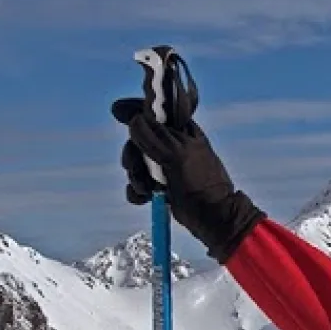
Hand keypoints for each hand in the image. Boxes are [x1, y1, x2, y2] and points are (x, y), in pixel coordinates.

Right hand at [111, 97, 264, 261]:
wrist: (213, 218)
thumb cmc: (200, 185)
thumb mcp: (176, 156)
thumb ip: (155, 136)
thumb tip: (135, 120)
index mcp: (182, 133)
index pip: (155, 112)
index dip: (135, 110)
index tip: (117, 111)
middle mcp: (173, 147)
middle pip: (138, 140)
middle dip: (132, 154)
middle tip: (134, 168)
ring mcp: (166, 167)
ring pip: (137, 163)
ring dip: (135, 177)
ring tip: (146, 189)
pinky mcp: (162, 187)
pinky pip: (139, 183)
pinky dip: (137, 191)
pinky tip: (144, 198)